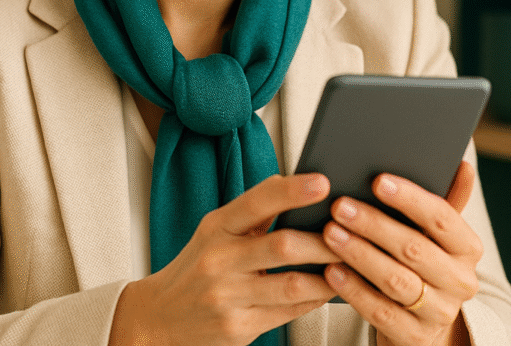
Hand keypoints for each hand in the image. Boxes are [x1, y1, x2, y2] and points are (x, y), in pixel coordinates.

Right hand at [109, 173, 340, 345]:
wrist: (159, 317)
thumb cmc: (197, 266)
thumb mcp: (215, 230)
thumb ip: (252, 212)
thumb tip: (297, 186)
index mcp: (216, 226)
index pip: (255, 201)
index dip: (291, 191)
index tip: (322, 182)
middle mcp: (219, 259)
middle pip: (281, 246)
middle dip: (322, 241)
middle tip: (351, 233)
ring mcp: (227, 296)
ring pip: (291, 284)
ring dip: (327, 275)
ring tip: (349, 264)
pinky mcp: (237, 327)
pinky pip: (288, 312)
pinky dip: (314, 299)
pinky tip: (329, 289)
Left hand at [322, 161, 481, 345]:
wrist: (422, 319)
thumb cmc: (421, 259)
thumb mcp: (433, 232)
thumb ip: (444, 198)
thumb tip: (462, 163)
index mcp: (467, 247)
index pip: (441, 217)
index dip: (409, 198)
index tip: (377, 180)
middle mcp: (460, 281)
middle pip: (413, 248)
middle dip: (373, 224)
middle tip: (340, 205)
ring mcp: (439, 312)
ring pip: (395, 279)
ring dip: (359, 254)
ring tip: (330, 233)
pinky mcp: (414, 337)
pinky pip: (380, 312)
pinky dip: (354, 289)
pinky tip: (331, 270)